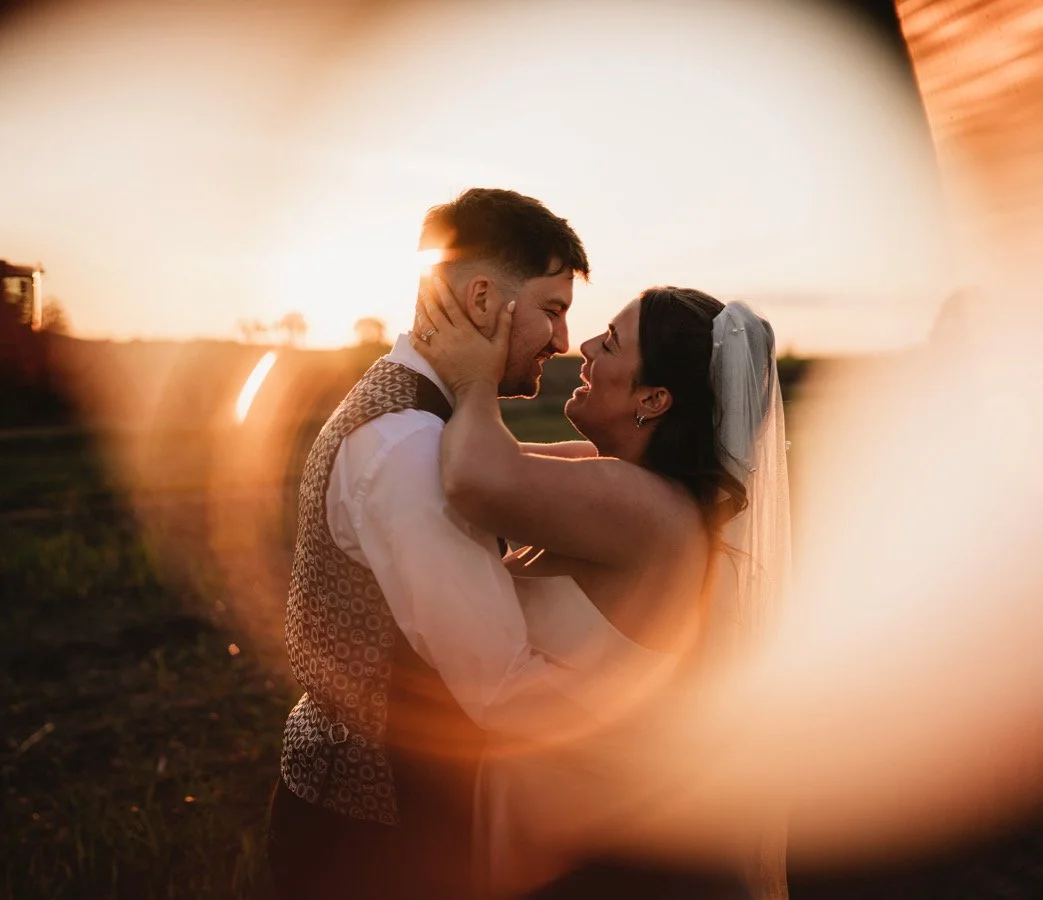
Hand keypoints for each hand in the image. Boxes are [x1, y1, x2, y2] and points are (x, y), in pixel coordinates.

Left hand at [411, 276, 513, 395]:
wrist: (476, 391)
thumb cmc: (490, 369)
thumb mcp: (501, 346)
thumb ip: (505, 324)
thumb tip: (511, 303)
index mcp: (466, 330)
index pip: (451, 304)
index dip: (443, 290)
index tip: (437, 279)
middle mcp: (450, 335)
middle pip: (435, 311)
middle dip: (428, 296)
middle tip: (423, 286)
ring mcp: (439, 347)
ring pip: (425, 324)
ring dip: (420, 311)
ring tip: (418, 301)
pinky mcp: (432, 359)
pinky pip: (418, 344)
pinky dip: (414, 336)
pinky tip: (412, 329)